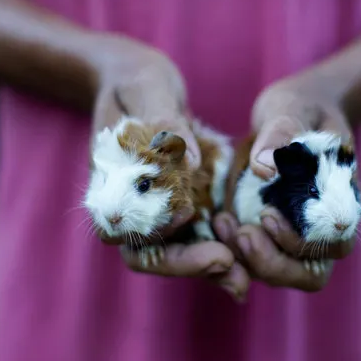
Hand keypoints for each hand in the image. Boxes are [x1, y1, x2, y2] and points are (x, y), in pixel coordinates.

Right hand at [90, 35, 249, 300]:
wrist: (141, 83)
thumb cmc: (135, 83)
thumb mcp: (146, 91)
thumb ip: (163, 124)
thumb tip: (189, 161)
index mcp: (110, 186)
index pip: (123, 230)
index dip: (152, 235)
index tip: (186, 217)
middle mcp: (131, 208)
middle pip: (151, 254)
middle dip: (187, 263)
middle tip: (227, 263)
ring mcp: (159, 211)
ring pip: (179, 251)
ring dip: (209, 267)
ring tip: (244, 278)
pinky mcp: (185, 204)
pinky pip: (201, 235)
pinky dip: (223, 247)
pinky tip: (250, 255)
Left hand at [222, 70, 356, 290]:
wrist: (292, 112)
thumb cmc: (301, 109)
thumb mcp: (293, 110)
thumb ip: (283, 134)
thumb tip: (266, 165)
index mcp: (341, 204)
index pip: (331, 247)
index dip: (299, 242)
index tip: (268, 216)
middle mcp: (321, 229)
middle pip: (306, 275)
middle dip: (271, 263)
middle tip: (241, 234)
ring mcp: (293, 236)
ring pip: (277, 273)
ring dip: (248, 258)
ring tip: (222, 224)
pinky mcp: (268, 234)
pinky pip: (253, 258)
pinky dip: (235, 250)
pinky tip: (218, 222)